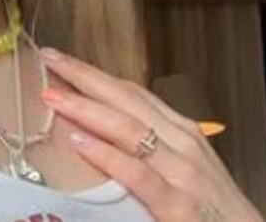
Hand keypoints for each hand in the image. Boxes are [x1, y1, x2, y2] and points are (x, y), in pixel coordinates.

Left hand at [38, 47, 263, 221]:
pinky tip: (81, 144)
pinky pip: (137, 174)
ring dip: (86, 109)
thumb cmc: (215, 211)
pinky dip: (107, 156)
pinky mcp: (177, 204)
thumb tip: (103, 134)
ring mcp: (181, 172)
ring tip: (53, 96)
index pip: (133, 93)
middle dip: (85, 76)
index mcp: (182, 133)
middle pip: (126, 99)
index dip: (96, 74)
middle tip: (49, 58)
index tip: (63, 60)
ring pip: (128, 128)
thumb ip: (151, 148)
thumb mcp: (185, 167)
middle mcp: (182, 144)